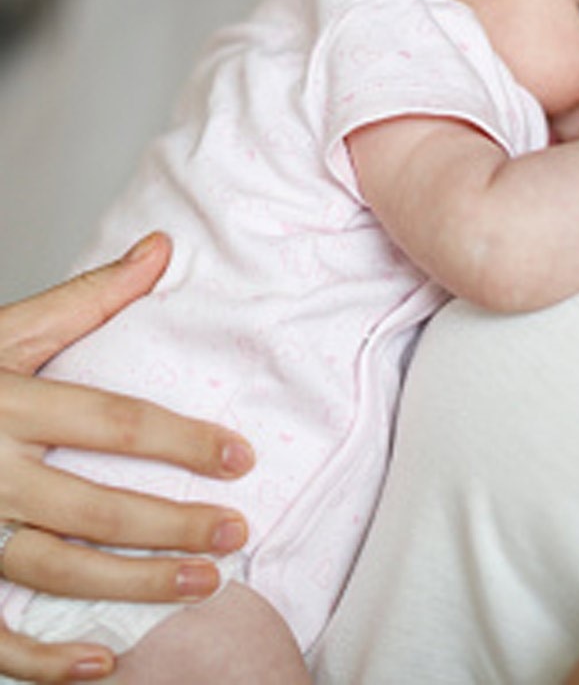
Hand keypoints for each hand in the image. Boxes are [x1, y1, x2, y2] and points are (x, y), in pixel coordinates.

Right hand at [0, 233, 254, 682]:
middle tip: (236, 531)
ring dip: (133, 584)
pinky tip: (99, 664)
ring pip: (56, 569)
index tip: (241, 456)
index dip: (182, 441)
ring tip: (203, 583)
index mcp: (11, 404)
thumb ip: (88, 297)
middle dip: (172, 523)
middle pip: (94, 506)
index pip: (113, 423)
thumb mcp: (6, 329)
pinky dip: (40, 656)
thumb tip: (163, 249)